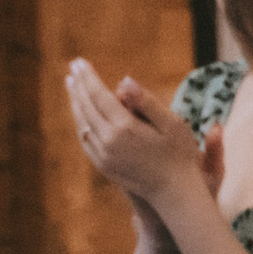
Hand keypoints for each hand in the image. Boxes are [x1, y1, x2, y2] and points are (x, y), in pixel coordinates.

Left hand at [64, 61, 209, 207]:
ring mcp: (103, 155)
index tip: (79, 61)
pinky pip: (85, 139)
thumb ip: (146, 101)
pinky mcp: (103, 165)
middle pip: (86, 107)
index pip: (99, 95)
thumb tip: (124, 80)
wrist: (174, 192)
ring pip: (82, 123)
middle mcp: (108, 141)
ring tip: (72, 85)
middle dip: (78, 85)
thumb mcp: (171, 123)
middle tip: (73, 68)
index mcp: (124, 127)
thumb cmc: (180, 154)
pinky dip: (80, 122)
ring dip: (76, 102)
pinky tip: (81, 114)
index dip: (88, 77)